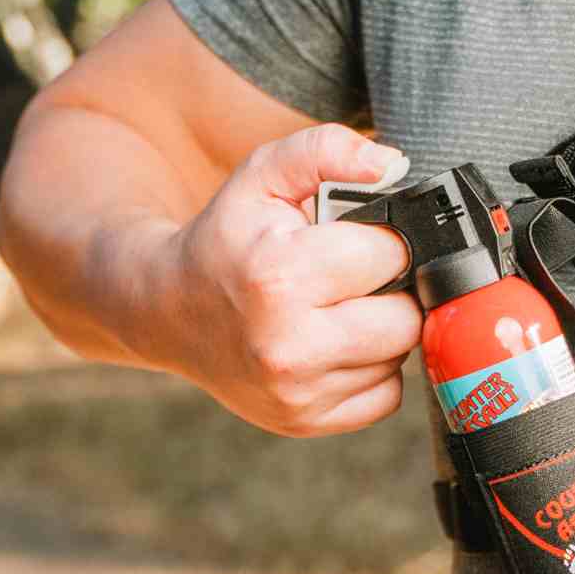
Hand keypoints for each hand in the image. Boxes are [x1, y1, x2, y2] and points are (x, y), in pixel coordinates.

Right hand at [144, 124, 421, 436]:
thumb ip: (327, 151)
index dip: (384, 240)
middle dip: (390, 290)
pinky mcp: (305, 422)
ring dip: (382, 332)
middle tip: (351, 279)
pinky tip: (335, 346)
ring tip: (337, 310)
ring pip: (399, 359)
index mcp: (280, 276)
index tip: (356, 239)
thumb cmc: (226, 240)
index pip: (391, 255)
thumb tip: (395, 166)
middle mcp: (289, 345)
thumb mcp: (263, 176)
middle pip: (406, 317)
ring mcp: (298, 392)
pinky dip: (372, 372)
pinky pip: (386, 398)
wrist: (167, 311)